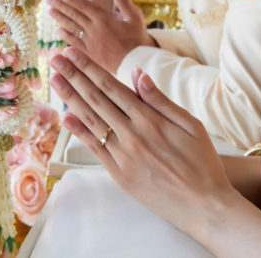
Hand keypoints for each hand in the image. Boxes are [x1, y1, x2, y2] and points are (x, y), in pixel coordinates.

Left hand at [48, 0, 155, 72]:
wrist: (137, 62)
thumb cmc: (138, 38)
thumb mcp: (135, 16)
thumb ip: (123, 1)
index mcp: (104, 18)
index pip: (83, 5)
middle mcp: (94, 29)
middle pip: (74, 15)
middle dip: (60, 6)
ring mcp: (91, 42)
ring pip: (72, 27)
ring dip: (59, 18)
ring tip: (49, 11)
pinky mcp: (90, 53)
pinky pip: (75, 42)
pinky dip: (66, 36)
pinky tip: (59, 30)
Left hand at [50, 47, 232, 240]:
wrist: (205, 206)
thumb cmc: (202, 163)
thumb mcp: (190, 124)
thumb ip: (160, 100)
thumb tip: (138, 74)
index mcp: (150, 120)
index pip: (112, 87)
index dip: (90, 68)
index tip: (73, 53)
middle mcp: (132, 135)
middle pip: (96, 99)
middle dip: (74, 76)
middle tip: (55, 59)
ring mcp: (123, 156)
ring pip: (91, 121)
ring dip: (70, 98)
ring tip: (55, 80)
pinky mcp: (119, 175)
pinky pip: (94, 149)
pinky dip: (78, 131)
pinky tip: (66, 116)